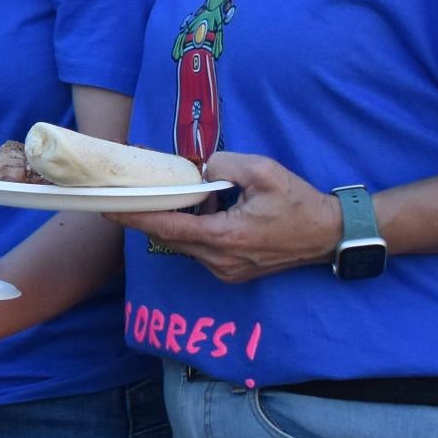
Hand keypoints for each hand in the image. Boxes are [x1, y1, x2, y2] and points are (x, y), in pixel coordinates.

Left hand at [110, 150, 339, 283]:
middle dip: (152, 215)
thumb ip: (225, 164)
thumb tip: (200, 168)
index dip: (135, 218)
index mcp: (223, 237)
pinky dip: (195, 231)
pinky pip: (201, 250)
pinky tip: (207, 212)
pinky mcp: (232, 273)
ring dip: (178, 222)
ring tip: (179, 197)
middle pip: (171, 237)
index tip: (109, 210)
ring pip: (185, 244)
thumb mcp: (264, 171)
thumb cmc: (298, 202)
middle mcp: (219, 261)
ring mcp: (225, 271)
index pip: (167, 227)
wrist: (328, 234)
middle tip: (137, 193)